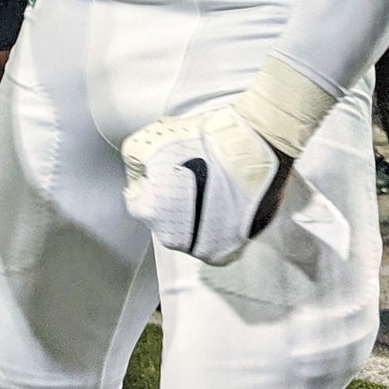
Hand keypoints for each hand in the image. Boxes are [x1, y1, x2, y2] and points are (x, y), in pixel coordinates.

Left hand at [121, 102, 289, 264]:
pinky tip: (223, 205)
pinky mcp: (232, 249)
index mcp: (152, 212)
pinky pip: (215, 243)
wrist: (253, 148)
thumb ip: (135, 160)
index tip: (167, 169)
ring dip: (195, 215)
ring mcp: (205, 247)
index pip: (138, 201)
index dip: (152, 180)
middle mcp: (175, 238)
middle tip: (192, 177)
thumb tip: (138, 173)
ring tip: (211, 188)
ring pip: (189, 233)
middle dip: (173, 200)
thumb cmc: (207, 144)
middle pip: (164, 219)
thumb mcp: (152, 139)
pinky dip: (217, 228)